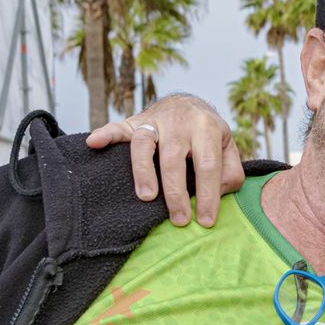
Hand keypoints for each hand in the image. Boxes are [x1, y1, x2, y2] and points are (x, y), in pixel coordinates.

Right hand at [84, 93, 242, 227]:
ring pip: (144, 144)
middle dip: (176, 193)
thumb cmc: (209, 135)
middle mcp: (179, 122)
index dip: (208, 195)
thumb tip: (218, 193)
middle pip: (173, 159)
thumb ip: (231, 171)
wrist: (188, 104)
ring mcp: (155, 120)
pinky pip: (117, 127)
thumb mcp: (228, 148)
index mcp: (207, 128)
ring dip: (143, 171)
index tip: (206, 221)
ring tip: (146, 198)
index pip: (208, 165)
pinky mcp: (134, 121)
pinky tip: (94, 144)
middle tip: (179, 220)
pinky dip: (105, 135)